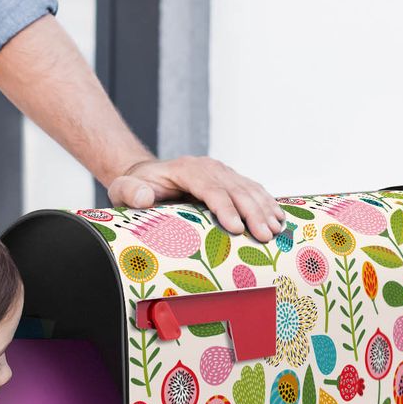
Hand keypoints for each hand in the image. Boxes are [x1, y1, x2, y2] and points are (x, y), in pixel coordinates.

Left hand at [106, 156, 285, 241]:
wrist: (146, 176)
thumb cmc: (136, 188)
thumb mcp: (124, 190)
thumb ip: (130, 192)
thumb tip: (144, 197)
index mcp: (186, 169)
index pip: (210, 187)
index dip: (225, 207)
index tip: (236, 228)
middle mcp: (208, 167)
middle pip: (235, 189)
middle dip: (252, 213)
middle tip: (264, 236)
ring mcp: (221, 172)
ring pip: (249, 189)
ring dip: (265, 209)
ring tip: (276, 230)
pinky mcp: (230, 180)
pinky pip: (253, 190)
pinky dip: (267, 203)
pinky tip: (279, 218)